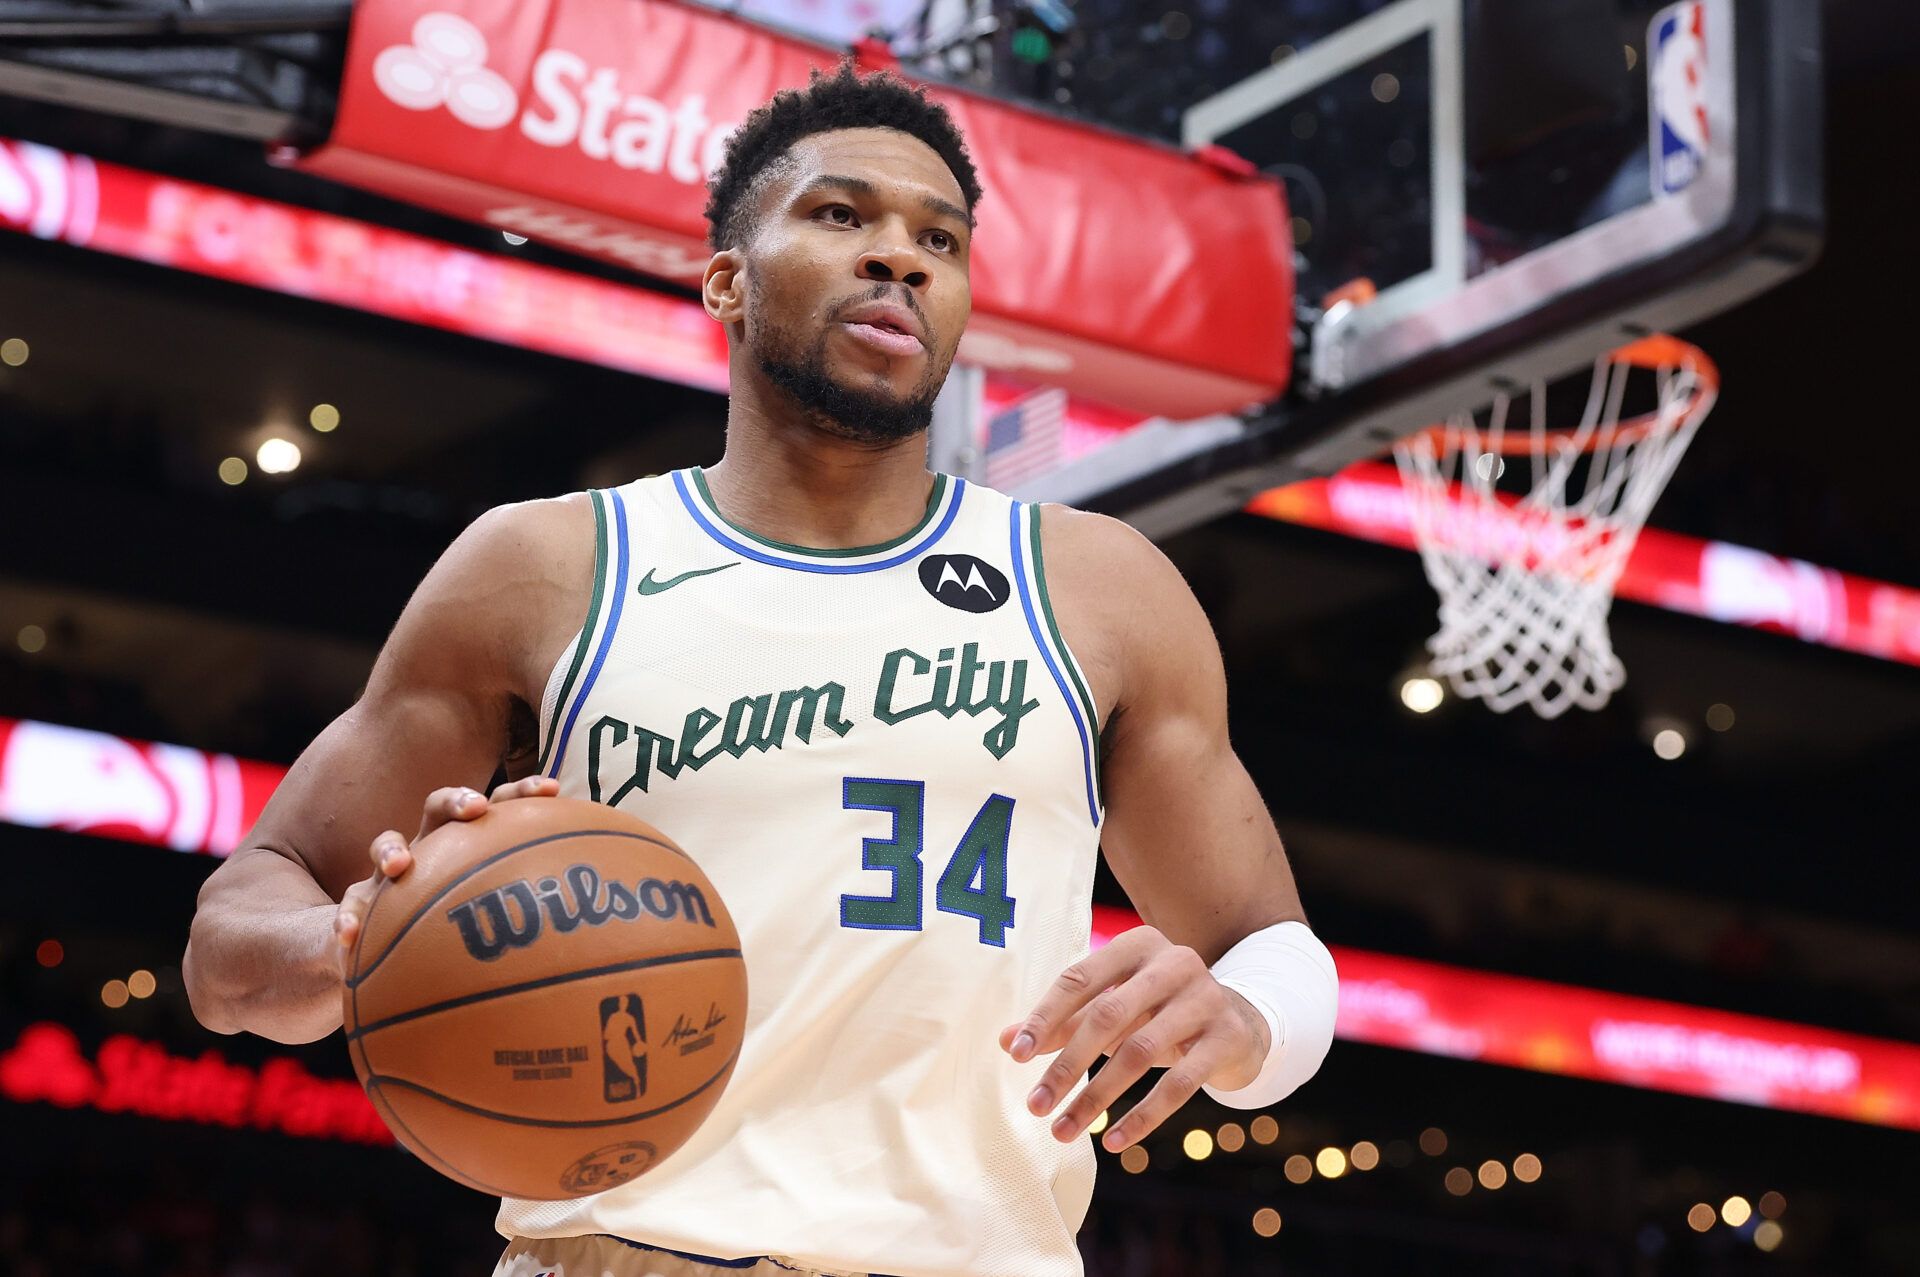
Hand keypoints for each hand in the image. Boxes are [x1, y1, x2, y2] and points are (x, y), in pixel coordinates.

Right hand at [333, 776, 558, 978]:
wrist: (380, 943)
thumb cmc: (453, 924)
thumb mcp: (491, 916)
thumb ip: (531, 913)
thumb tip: (602, 929)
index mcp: (465, 844)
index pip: (496, 807)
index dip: (522, 793)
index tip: (552, 789)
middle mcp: (429, 849)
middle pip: (440, 808)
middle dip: (458, 801)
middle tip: (476, 808)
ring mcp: (388, 875)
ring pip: (386, 844)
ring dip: (390, 850)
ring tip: (398, 865)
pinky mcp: (357, 907)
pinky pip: (346, 909)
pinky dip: (345, 921)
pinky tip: (348, 937)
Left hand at [999, 925, 1268, 1152]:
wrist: (1242, 1021)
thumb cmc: (1160, 1011)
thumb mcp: (1115, 1007)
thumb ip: (1063, 1020)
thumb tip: (1004, 1041)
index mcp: (1138, 944)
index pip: (1078, 979)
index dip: (1044, 1018)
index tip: (1015, 1056)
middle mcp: (1174, 962)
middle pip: (1107, 1015)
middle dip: (1066, 1065)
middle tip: (1035, 1105)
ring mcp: (1206, 998)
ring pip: (1140, 1052)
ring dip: (1097, 1096)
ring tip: (1063, 1131)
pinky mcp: (1228, 1037)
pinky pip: (1180, 1083)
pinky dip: (1144, 1115)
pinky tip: (1114, 1141)